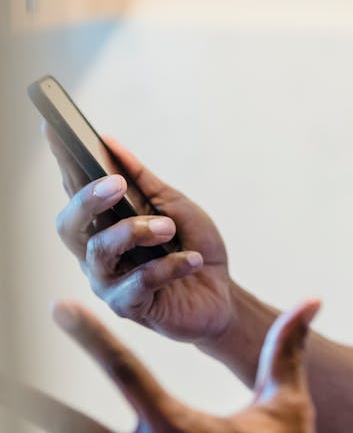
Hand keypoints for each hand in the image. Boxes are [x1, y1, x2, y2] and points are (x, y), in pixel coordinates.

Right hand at [46, 124, 233, 341]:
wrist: (221, 293)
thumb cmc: (192, 246)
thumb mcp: (174, 206)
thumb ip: (143, 179)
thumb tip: (109, 141)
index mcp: (103, 224)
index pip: (73, 188)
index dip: (60, 160)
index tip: (52, 126)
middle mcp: (96, 252)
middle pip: (68, 225)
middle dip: (88, 200)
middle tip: (117, 184)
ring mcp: (108, 281)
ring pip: (100, 252)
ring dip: (135, 232)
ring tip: (169, 227)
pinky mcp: (128, 307)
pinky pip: (137, 283)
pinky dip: (167, 267)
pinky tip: (191, 259)